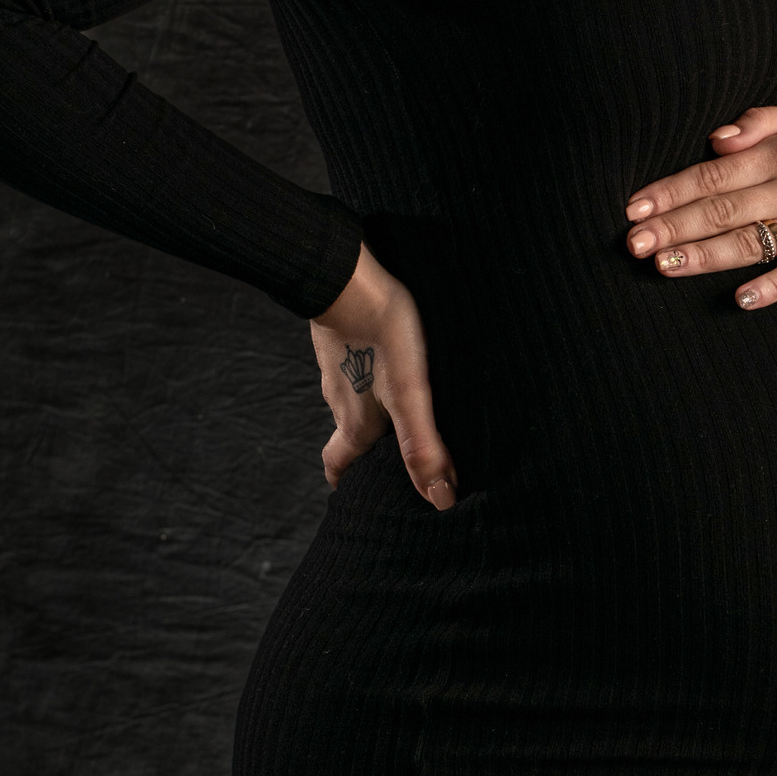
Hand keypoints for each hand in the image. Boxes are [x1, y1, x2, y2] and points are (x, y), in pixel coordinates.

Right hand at [310, 242, 456, 507]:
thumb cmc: (382, 335)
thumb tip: (440, 500)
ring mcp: (336, 366)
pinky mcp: (340, 336)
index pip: (338, 465)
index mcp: (354, 423)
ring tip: (399, 405)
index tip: (354, 494)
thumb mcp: (409, 395)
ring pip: (351, 398)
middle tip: (389, 454)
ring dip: (369, 409)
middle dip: (365, 450)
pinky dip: (368, 373)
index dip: (345, 482)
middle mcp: (339, 399)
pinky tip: (389, 359)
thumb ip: (422, 446)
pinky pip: (353, 364)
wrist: (348, 276)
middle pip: (348, 434)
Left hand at [623, 104, 776, 310]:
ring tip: (664, 266)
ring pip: (751, 243)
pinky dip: (772, 288)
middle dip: (673, 227)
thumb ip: (762, 122)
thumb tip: (716, 137)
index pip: (713, 172)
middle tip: (633, 245)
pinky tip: (741, 299)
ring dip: (704, 256)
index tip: (634, 209)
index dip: (670, 191)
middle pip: (722, 209)